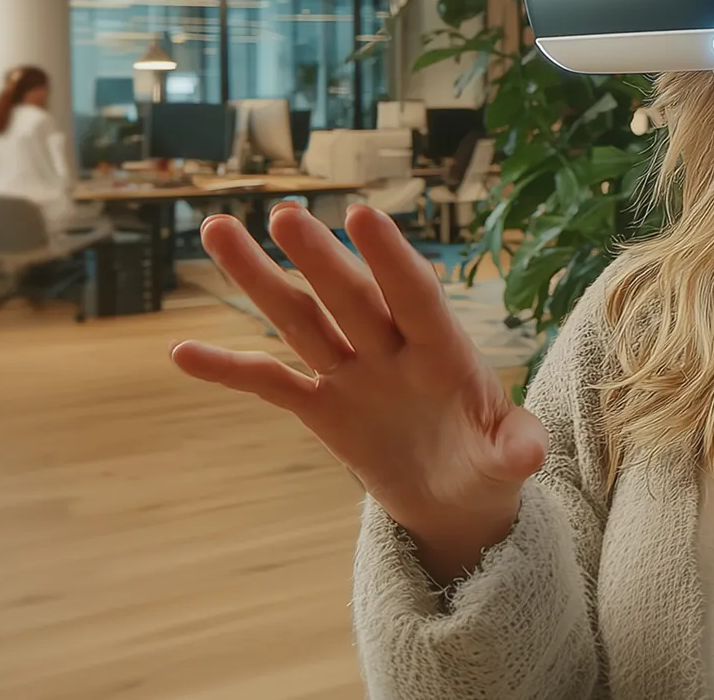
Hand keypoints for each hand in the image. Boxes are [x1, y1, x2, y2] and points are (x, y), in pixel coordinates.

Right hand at [171, 203, 545, 583]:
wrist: (455, 498)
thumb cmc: (488, 463)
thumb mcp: (509, 460)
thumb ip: (515, 450)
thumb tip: (531, 456)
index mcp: (442, 353)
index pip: (414, 297)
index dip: (390, 259)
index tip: (361, 216)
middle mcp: (390, 350)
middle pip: (347, 297)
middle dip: (315, 257)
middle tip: (282, 214)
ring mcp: (351, 374)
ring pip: (299, 318)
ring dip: (259, 279)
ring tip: (216, 231)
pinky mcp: (321, 407)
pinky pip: (269, 384)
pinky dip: (228, 369)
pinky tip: (182, 352)